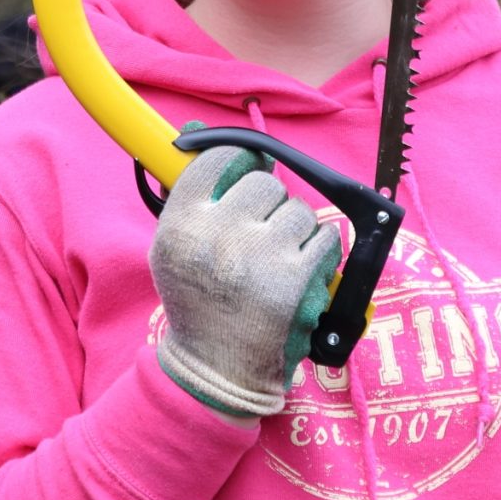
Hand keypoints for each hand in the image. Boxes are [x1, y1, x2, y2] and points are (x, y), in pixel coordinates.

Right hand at [149, 144, 343, 419]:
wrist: (217, 369)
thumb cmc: (199, 301)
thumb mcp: (174, 247)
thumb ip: (188, 191)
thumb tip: (196, 130)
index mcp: (181, 225)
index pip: (219, 158)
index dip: (239, 162)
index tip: (244, 174)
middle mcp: (218, 236)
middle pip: (265, 182)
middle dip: (269, 204)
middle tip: (260, 233)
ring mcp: (260, 258)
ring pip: (299, 209)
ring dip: (296, 231)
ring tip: (277, 260)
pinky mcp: (297, 280)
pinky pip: (326, 237)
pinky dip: (321, 251)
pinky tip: (301, 271)